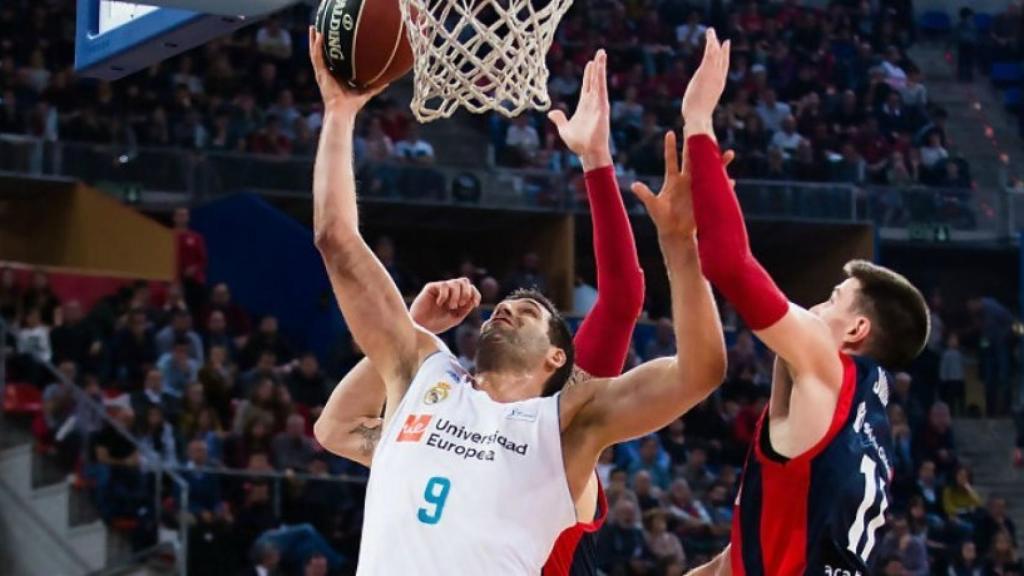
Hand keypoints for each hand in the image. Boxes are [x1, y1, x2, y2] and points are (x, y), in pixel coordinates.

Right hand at [308, 27, 386, 114]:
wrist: (343, 111)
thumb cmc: (352, 105)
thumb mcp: (366, 92)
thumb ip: (376, 87)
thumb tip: (388, 82)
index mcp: (335, 76)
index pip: (331, 59)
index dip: (330, 49)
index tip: (332, 38)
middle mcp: (327, 73)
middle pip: (321, 53)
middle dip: (318, 41)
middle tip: (318, 28)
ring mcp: (322, 73)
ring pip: (315, 53)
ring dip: (313, 40)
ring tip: (313, 27)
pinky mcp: (320, 74)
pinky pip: (317, 57)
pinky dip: (316, 46)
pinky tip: (318, 36)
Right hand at [410, 278, 480, 333]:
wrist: (422, 327)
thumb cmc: (437, 323)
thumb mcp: (456, 317)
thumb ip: (465, 308)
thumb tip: (473, 299)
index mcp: (458, 297)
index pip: (471, 288)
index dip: (475, 294)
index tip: (475, 304)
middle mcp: (450, 291)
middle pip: (464, 281)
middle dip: (466, 293)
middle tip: (460, 305)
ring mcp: (441, 288)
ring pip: (455, 282)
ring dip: (456, 296)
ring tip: (450, 306)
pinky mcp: (431, 287)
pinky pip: (444, 285)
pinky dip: (445, 295)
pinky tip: (439, 303)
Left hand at [548, 50, 611, 170]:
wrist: (588, 152)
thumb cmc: (579, 144)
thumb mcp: (564, 129)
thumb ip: (559, 119)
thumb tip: (552, 112)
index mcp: (585, 106)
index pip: (587, 86)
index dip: (589, 74)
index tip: (590, 63)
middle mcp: (593, 102)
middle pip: (595, 80)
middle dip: (597, 66)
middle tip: (600, 52)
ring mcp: (599, 104)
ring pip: (599, 81)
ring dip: (601, 67)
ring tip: (602, 53)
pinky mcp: (602, 107)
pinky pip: (601, 88)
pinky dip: (600, 77)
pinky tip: (600, 67)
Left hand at [630, 131, 734, 239]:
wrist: (675, 233)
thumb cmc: (662, 219)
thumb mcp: (653, 206)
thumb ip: (645, 194)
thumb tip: (633, 185)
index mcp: (673, 180)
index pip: (671, 159)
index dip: (670, 146)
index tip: (670, 132)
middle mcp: (686, 180)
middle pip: (692, 159)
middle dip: (697, 146)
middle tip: (701, 131)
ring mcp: (697, 188)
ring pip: (709, 171)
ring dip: (719, 163)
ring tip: (729, 153)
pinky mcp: (705, 198)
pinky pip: (717, 189)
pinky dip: (724, 186)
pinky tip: (731, 181)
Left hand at [681, 29, 730, 136]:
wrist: (698, 120)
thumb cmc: (698, 122)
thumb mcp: (700, 114)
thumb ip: (701, 112)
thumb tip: (699, 128)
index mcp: (717, 89)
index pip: (721, 72)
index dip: (724, 61)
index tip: (724, 52)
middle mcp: (718, 81)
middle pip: (722, 62)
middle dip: (722, 51)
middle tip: (723, 40)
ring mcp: (713, 76)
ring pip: (715, 56)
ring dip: (714, 43)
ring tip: (712, 32)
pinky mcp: (706, 73)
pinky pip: (709, 56)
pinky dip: (711, 46)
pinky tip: (710, 38)